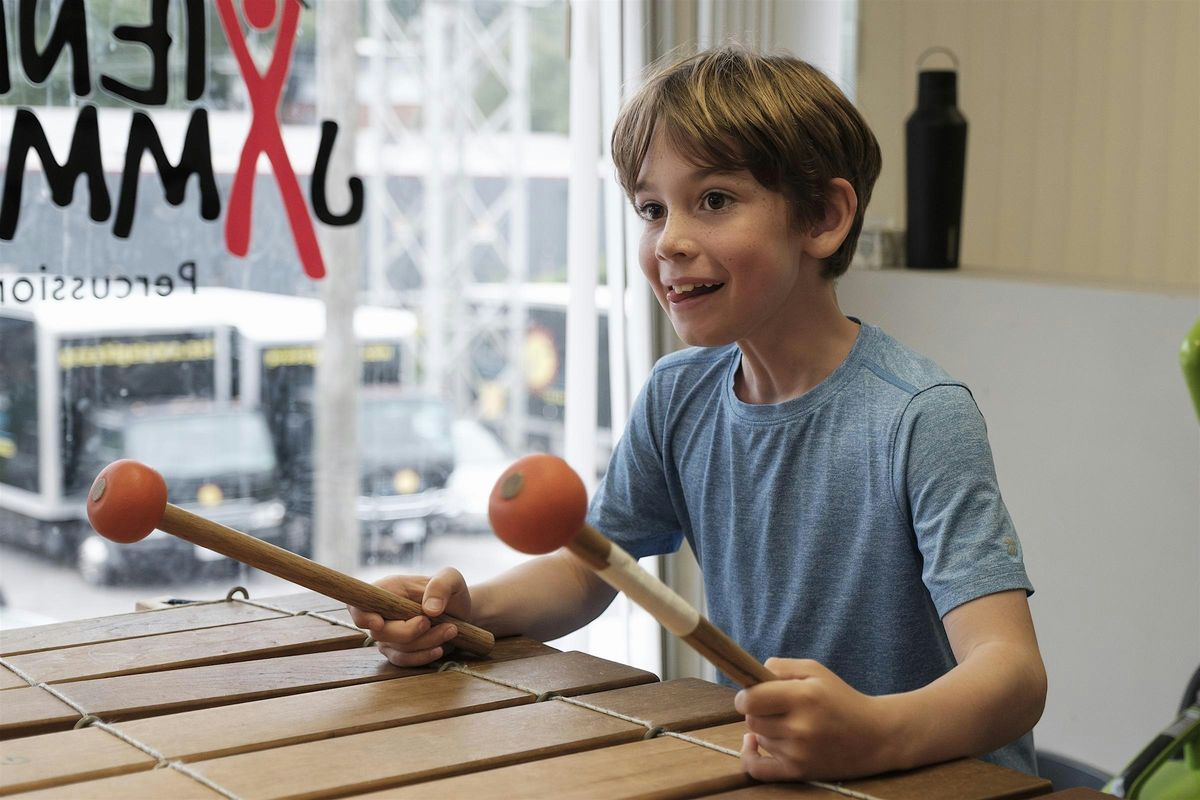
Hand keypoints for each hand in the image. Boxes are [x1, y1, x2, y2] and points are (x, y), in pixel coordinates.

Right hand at [347, 568, 471, 666]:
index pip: (359, 604)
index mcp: (387, 589)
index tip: (378, 623)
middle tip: (436, 622)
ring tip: (451, 629)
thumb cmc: (451, 592)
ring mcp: (388, 635)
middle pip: (381, 632)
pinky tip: (440, 648)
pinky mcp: (398, 651)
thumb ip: (441, 586)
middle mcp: (382, 613)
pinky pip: (404, 660)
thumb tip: (429, 610)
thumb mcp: (452, 579)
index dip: (362, 616)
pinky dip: (423, 656)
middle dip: (411, 632)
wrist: (461, 613)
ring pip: (397, 648)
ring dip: (426, 642)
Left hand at [735, 657, 894, 781]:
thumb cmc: (842, 699)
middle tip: (776, 706)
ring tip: (788, 722)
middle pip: (752, 719)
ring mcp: (799, 753)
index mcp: (804, 697)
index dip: (745, 695)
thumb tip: (752, 674)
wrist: (876, 736)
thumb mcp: (816, 670)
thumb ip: (781, 667)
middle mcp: (800, 727)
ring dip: (766, 729)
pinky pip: (758, 770)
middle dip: (759, 710)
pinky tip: (752, 743)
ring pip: (760, 737)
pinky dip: (749, 756)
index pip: (751, 700)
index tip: (751, 693)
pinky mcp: (799, 772)